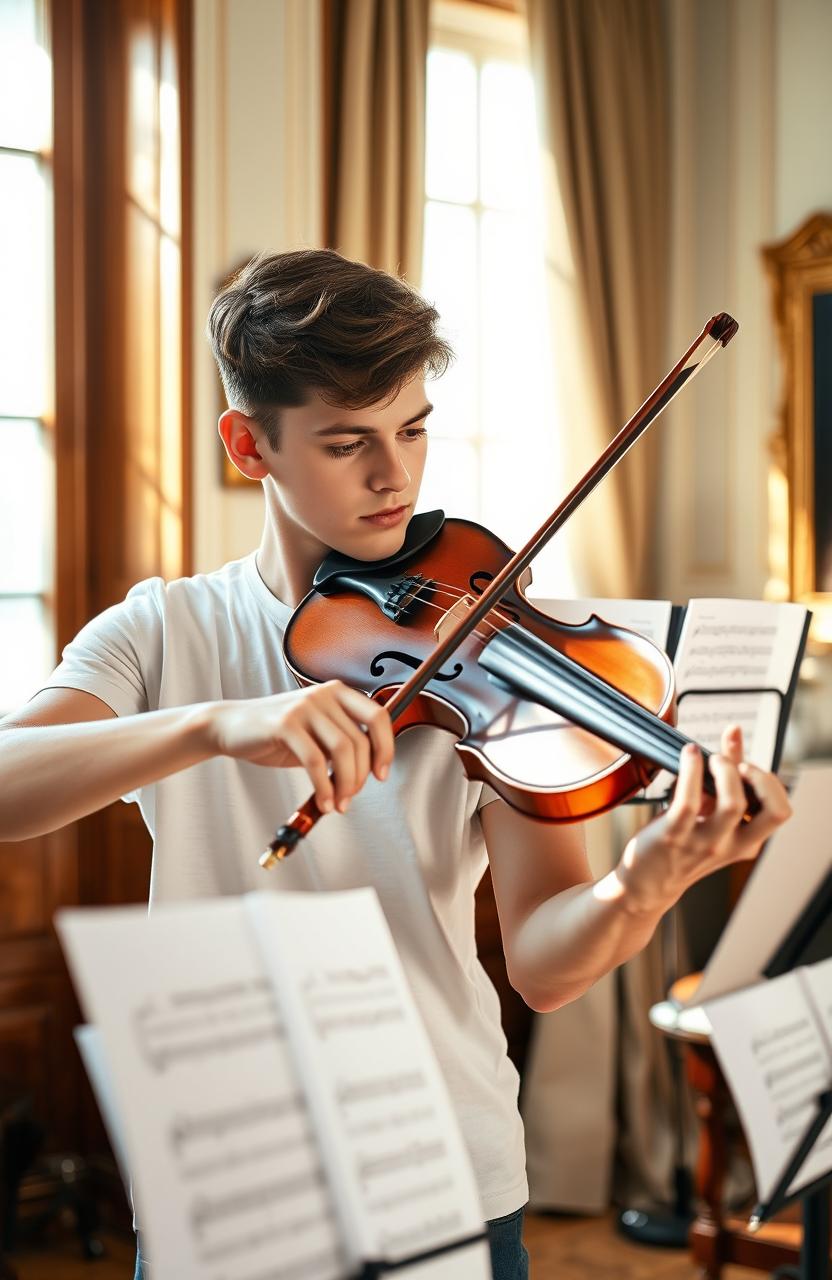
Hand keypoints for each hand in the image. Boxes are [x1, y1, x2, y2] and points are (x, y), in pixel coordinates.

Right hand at [206, 681, 393, 813]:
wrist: (231, 726)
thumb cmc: (276, 734)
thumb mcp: (316, 732)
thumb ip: (341, 742)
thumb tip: (368, 771)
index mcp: (337, 693)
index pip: (378, 716)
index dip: (386, 748)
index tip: (381, 774)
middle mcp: (324, 695)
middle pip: (360, 740)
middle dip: (360, 776)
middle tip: (350, 797)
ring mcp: (304, 707)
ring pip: (342, 750)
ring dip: (345, 784)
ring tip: (338, 803)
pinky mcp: (285, 724)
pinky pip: (315, 761)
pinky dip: (323, 787)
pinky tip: (323, 801)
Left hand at [616, 725, 792, 914]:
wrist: (647, 881)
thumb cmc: (682, 840)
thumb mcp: (711, 812)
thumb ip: (726, 774)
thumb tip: (733, 731)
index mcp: (746, 841)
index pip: (780, 810)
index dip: (770, 783)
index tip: (747, 769)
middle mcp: (731, 845)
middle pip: (774, 811)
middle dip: (761, 778)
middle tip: (737, 766)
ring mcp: (704, 842)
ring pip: (732, 804)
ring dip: (725, 769)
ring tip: (710, 759)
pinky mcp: (674, 835)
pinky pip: (688, 800)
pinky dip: (691, 769)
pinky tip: (688, 754)